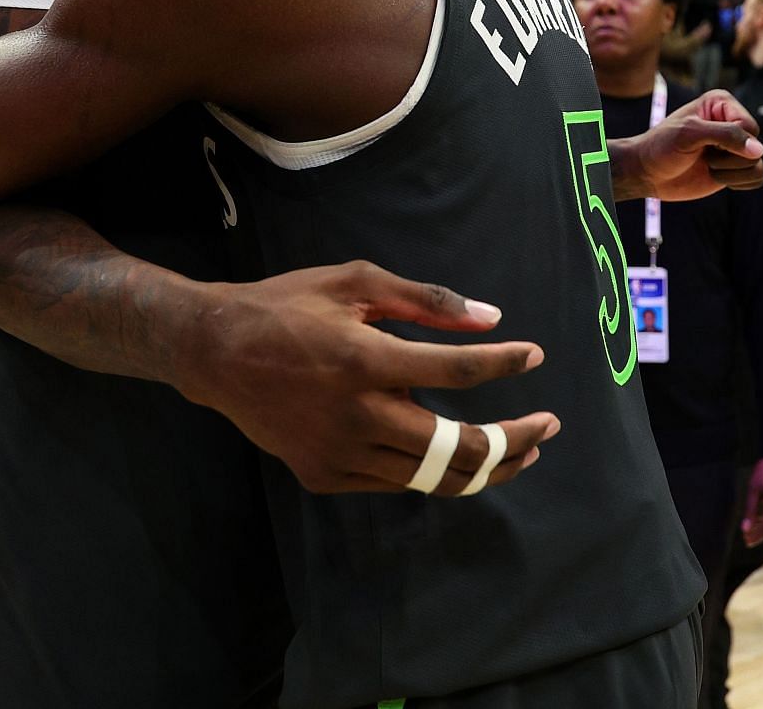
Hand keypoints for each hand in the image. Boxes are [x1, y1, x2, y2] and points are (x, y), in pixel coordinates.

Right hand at [176, 261, 561, 497]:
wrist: (214, 353)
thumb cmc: (287, 306)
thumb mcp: (354, 281)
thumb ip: (425, 301)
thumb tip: (491, 318)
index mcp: (364, 359)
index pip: (456, 372)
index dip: (504, 364)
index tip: (533, 355)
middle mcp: (356, 416)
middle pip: (458, 449)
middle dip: (514, 440)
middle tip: (548, 425)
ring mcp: (339, 454)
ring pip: (432, 477)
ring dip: (485, 466)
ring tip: (519, 450)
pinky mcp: (326, 475)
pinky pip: (396, 481)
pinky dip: (431, 468)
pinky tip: (451, 450)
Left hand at [618, 90, 762, 201]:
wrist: (646, 173)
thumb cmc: (662, 147)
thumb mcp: (689, 135)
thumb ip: (726, 136)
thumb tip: (759, 150)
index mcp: (722, 103)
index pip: (749, 127)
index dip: (729, 143)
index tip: (702, 144)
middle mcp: (733, 121)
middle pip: (756, 147)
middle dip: (727, 158)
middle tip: (702, 155)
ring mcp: (735, 145)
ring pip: (757, 165)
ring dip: (729, 172)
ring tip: (706, 164)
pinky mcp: (736, 167)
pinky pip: (756, 178)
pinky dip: (737, 182)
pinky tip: (716, 176)